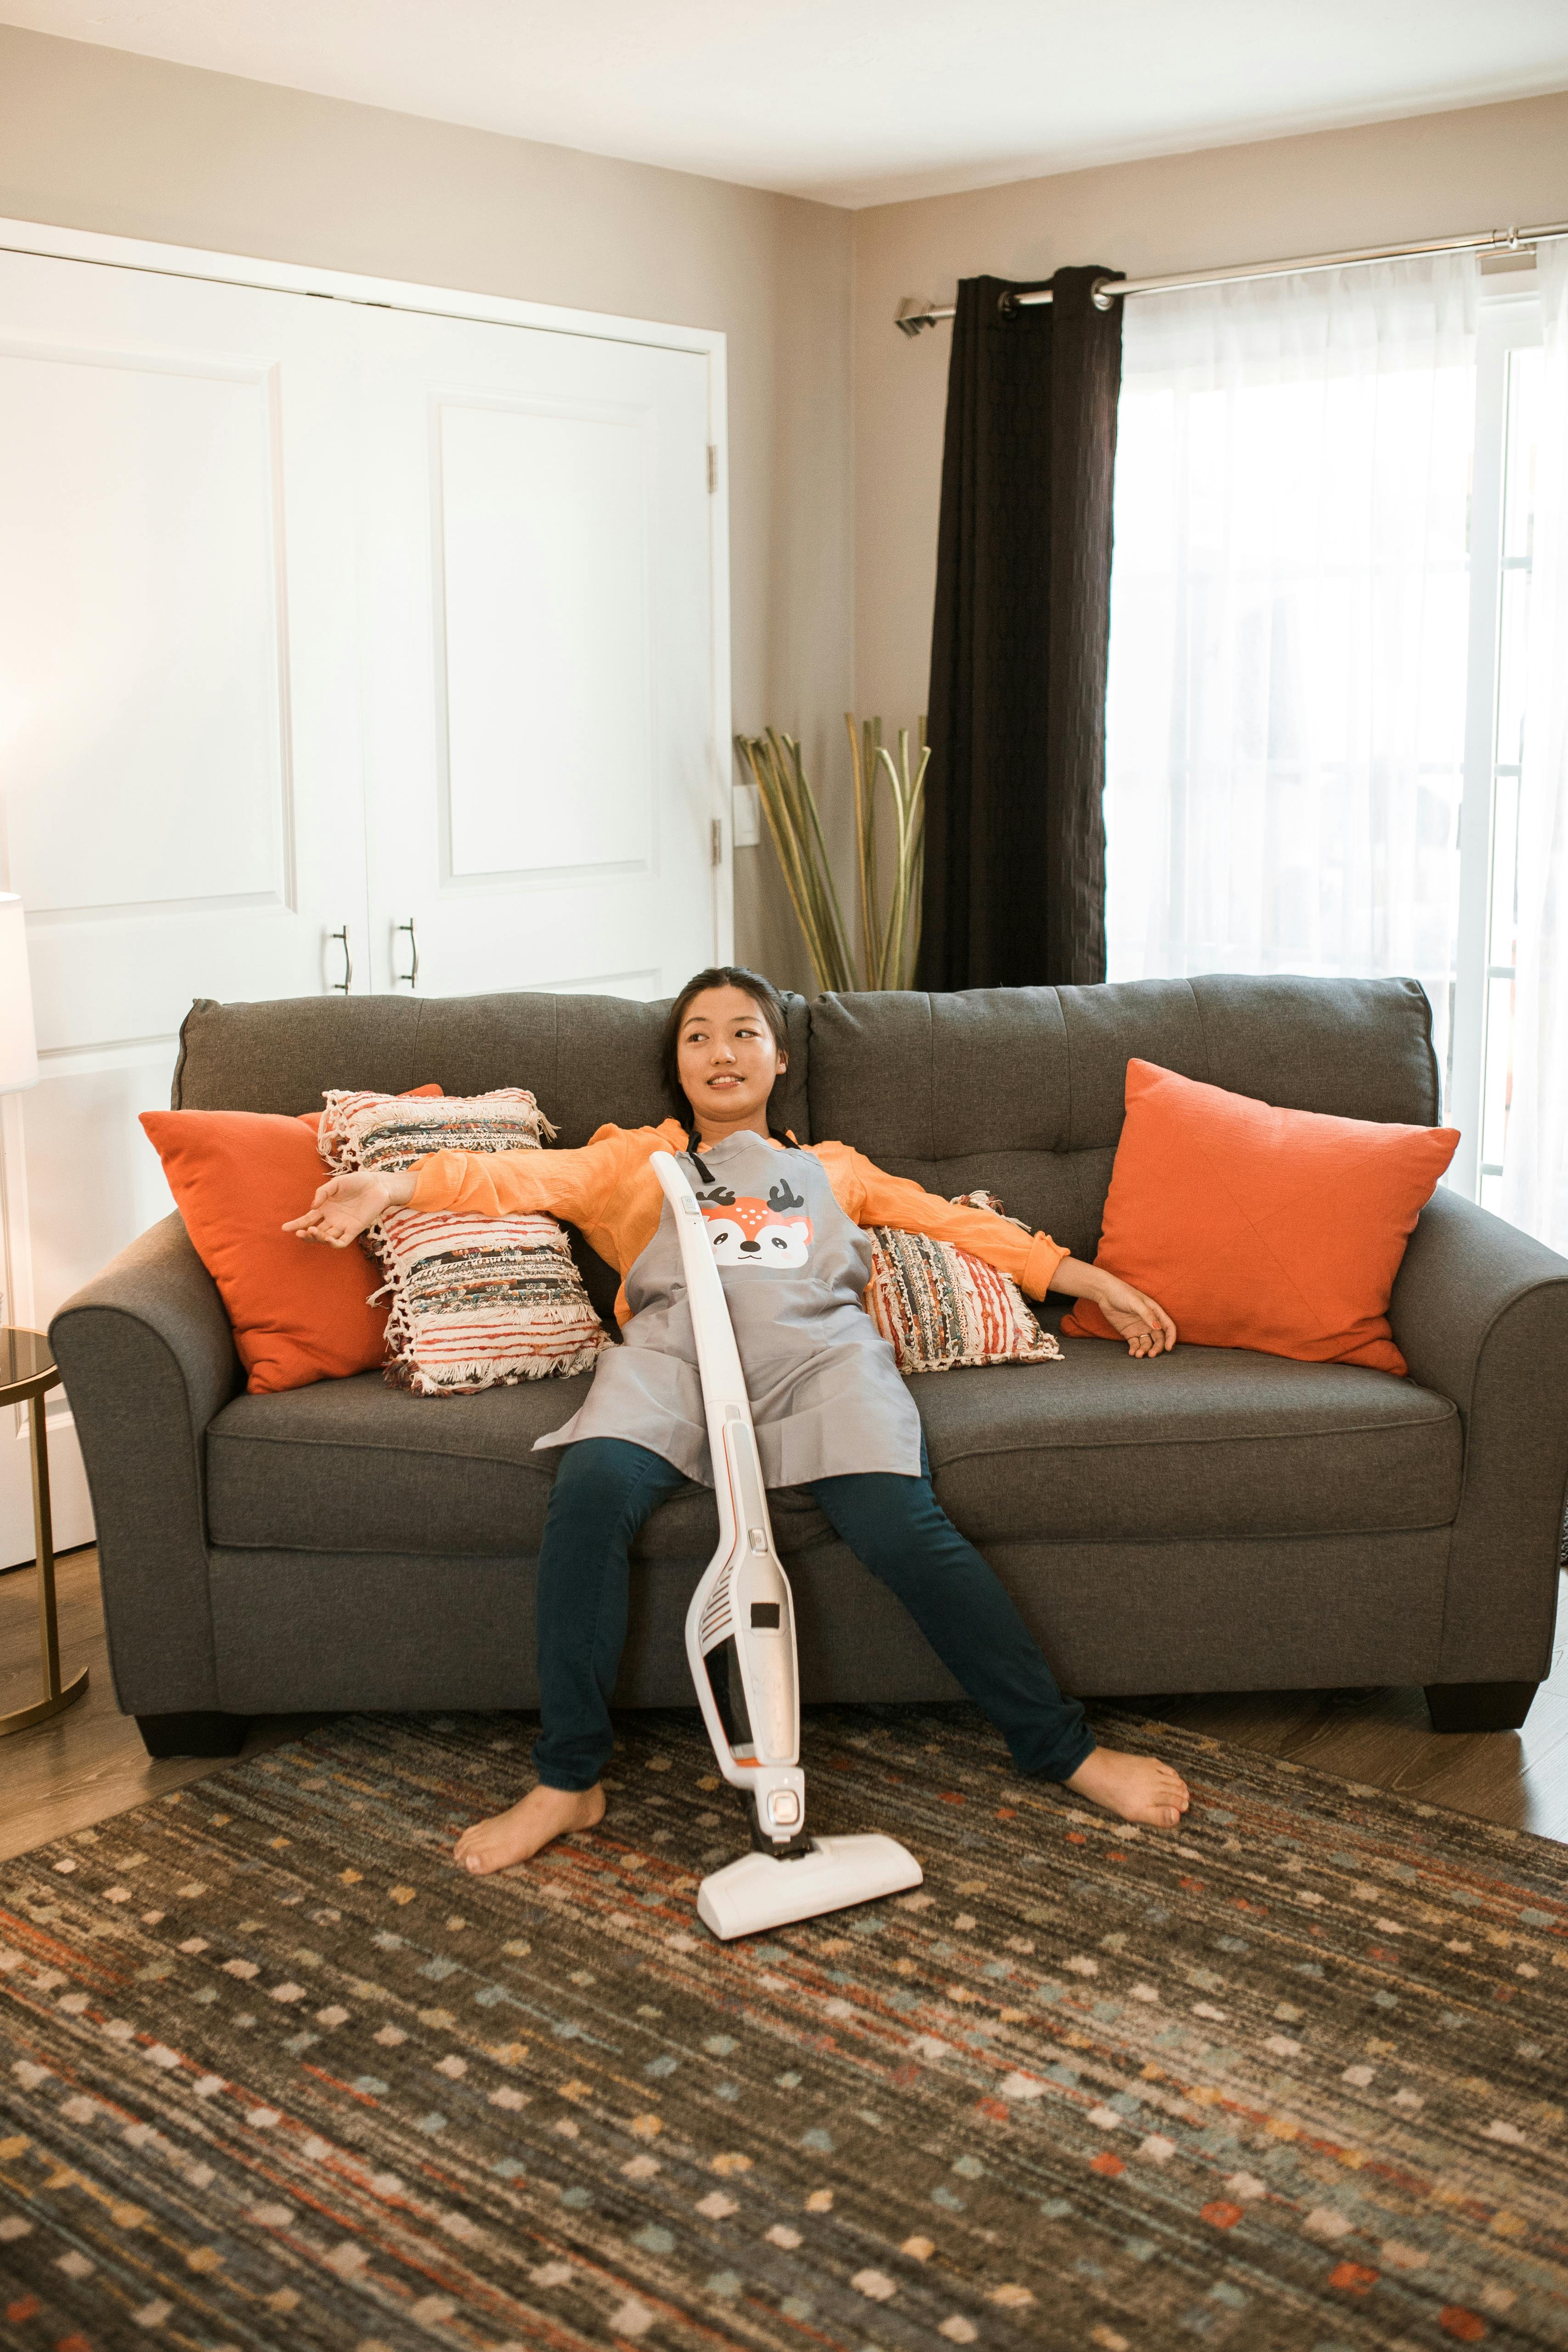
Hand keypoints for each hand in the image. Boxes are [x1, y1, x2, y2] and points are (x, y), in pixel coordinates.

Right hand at [283, 1169, 408, 1246]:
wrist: (378, 1184)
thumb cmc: (357, 1182)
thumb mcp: (336, 1183)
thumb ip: (322, 1193)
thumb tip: (312, 1207)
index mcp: (325, 1208)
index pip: (307, 1219)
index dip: (296, 1224)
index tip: (284, 1228)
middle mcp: (332, 1219)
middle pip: (314, 1231)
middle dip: (305, 1234)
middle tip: (300, 1232)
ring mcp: (342, 1225)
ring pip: (326, 1238)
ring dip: (317, 1237)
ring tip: (311, 1230)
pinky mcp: (354, 1230)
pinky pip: (342, 1242)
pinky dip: (333, 1243)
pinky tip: (327, 1238)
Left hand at [1091, 1270, 1175, 1357]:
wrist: (1105, 1294)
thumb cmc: (1122, 1293)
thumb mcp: (1136, 1303)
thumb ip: (1147, 1315)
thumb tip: (1158, 1328)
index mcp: (1155, 1312)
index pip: (1168, 1327)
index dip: (1171, 1338)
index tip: (1168, 1348)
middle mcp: (1150, 1322)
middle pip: (1158, 1339)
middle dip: (1157, 1348)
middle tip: (1151, 1355)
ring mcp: (1139, 1328)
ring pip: (1147, 1343)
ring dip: (1145, 1350)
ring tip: (1138, 1354)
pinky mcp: (1129, 1333)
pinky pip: (1135, 1344)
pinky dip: (1135, 1349)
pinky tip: (1132, 1353)